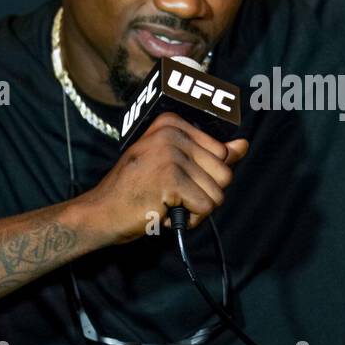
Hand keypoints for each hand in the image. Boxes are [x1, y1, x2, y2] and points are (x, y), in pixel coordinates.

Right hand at [81, 111, 249, 243]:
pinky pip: (205, 208)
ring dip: (195, 210)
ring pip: (217, 194)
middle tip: (170, 195)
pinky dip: (189, 220)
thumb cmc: (136, 191)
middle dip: (203, 194)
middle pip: (224, 174)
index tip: (173, 178)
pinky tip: (164, 213)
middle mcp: (172, 133)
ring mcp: (170, 154)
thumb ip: (210, 154)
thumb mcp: (174, 165)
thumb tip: (244, 145)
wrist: (100, 213)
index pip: (222, 154)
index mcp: (173, 124)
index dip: (203, 177)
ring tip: (166, 203)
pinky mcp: (170, 179)